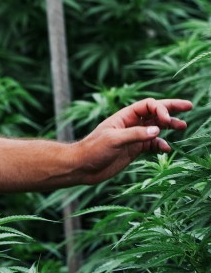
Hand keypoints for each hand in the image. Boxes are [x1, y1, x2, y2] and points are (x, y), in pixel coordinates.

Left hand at [75, 97, 192, 184]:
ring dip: (169, 126)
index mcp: (124, 117)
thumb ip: (135, 134)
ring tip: (183, 126)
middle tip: (189, 106)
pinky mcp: (133, 149)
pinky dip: (161, 144)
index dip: (160, 108)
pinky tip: (167, 148)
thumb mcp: (113, 140)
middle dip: (171, 109)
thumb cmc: (93, 149)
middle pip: (154, 112)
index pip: (147, 105)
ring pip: (155, 128)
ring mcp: (133, 137)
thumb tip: (158, 130)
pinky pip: (151, 144)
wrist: (83, 166)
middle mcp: (130, 124)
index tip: (167, 120)